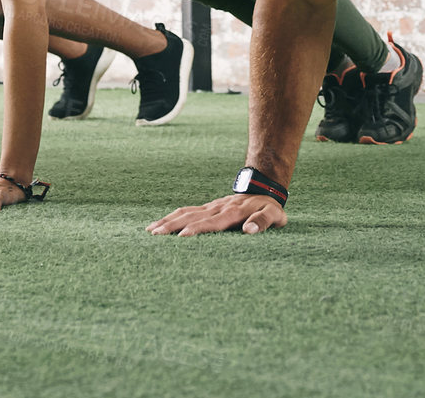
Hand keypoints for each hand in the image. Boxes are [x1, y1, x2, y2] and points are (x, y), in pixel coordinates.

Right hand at [146, 193, 286, 235]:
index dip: (197, 230)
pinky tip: (161, 224)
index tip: (181, 237)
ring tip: (150, 230)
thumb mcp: (274, 215)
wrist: (263, 188)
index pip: (211, 223)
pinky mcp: (207, 208)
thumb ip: (262, 222)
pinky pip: (187, 211)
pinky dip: (172, 217)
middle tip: (154, 235)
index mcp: (232, 213)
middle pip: (191, 217)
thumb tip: (249, 230)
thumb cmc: (269, 208)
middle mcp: (217, 209)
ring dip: (168, 221)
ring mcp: (210, 207)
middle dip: (172, 225)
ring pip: (185, 213)